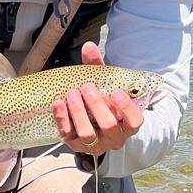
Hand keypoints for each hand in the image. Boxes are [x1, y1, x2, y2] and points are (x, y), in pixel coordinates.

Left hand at [52, 41, 145, 155]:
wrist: (90, 121)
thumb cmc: (103, 100)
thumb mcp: (105, 84)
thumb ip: (98, 67)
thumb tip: (89, 46)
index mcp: (127, 124)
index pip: (134, 121)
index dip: (126, 108)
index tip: (116, 92)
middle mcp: (114, 138)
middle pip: (109, 126)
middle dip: (97, 106)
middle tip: (87, 87)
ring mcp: (95, 144)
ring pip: (88, 134)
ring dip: (79, 113)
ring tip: (72, 93)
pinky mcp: (76, 145)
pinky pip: (68, 135)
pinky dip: (62, 119)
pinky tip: (58, 103)